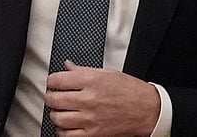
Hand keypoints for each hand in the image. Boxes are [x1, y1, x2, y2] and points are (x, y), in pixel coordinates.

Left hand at [44, 60, 160, 136]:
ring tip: (60, 110)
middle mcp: (89, 99)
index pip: (58, 80)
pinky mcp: (93, 134)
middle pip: (54, 99)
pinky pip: (67, 135)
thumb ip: (84, 70)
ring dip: (55, 114)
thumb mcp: (108, 73)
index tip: (52, 81)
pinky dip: (62, 130)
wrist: (146, 109)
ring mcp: (90, 118)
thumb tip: (68, 66)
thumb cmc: (130, 91)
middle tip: (52, 95)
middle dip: (50, 96)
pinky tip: (66, 125)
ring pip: (58, 118)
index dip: (51, 80)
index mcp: (92, 80)